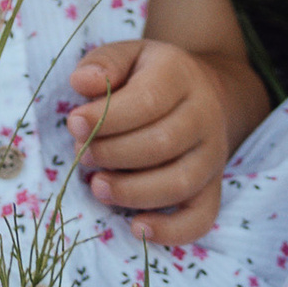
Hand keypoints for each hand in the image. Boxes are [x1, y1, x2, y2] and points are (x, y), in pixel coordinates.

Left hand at [66, 37, 235, 248]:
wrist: (202, 93)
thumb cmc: (150, 77)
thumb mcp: (128, 55)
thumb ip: (103, 63)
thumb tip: (82, 83)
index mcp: (181, 76)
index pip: (147, 101)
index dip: (107, 118)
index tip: (74, 123)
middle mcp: (205, 116)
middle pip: (162, 144)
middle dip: (112, 154)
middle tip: (81, 154)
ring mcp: (213, 155)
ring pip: (179, 183)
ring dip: (131, 192)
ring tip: (97, 186)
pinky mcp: (213, 186)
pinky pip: (201, 217)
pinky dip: (171, 231)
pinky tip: (136, 228)